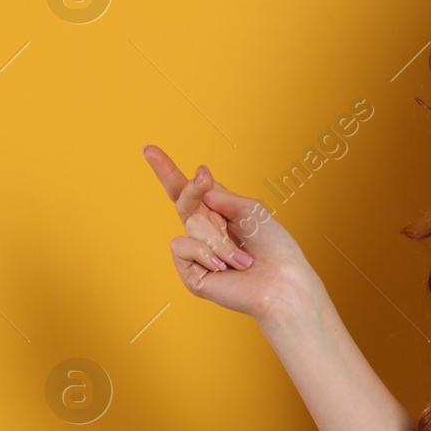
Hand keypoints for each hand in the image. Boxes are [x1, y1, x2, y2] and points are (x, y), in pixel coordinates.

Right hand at [142, 144, 313, 320]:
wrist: (282, 282)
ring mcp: (196, 253)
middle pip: (184, 199)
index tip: (148, 148)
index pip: (189, 191)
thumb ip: (219, 195)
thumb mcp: (249, 209)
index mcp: (219, 215)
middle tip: (204, 178)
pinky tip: (223, 268)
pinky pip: (181, 246)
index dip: (168, 171)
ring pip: (190, 225)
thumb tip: (198, 183)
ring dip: (219, 239)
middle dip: (193, 187)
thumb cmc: (273, 247)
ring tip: (241, 258)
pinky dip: (205, 253)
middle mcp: (205, 232)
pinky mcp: (189, 273)